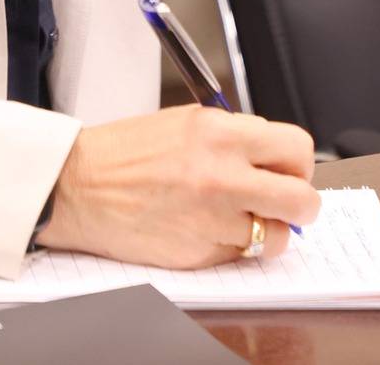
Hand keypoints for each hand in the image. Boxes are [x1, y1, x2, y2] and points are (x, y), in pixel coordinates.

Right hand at [35, 105, 320, 267]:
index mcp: (220, 133)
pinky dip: (234, 247)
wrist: (76, 187)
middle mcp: (222, 175)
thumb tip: (275, 156)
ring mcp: (212, 218)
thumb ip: (235, 136)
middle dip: (302, 204)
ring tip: (244, 220)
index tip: (290, 170)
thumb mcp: (186, 123)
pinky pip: (240, 255)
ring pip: (278, 237)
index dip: (299, 163)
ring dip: (269, 231)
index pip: (296, 148)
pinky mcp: (199, 253)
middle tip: (286, 203)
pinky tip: (209, 230)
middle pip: (302, 198)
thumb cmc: (125, 154)